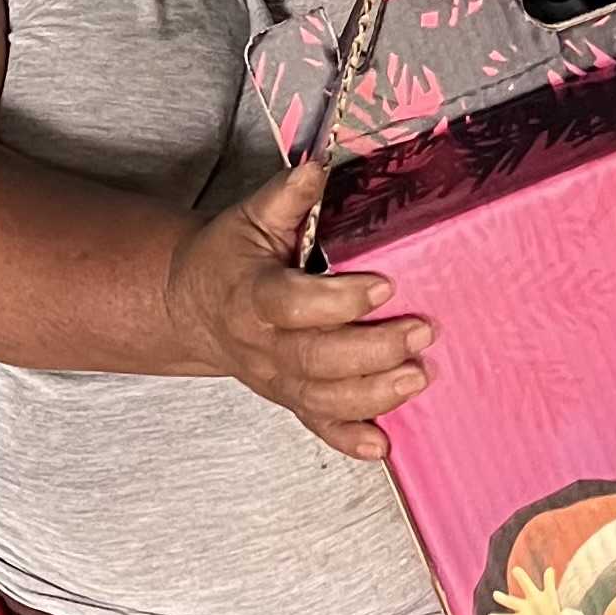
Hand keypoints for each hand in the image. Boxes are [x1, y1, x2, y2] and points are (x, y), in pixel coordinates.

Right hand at [163, 164, 431, 462]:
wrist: (194, 306)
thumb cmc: (228, 259)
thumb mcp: (249, 218)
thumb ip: (284, 197)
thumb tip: (316, 170)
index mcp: (251, 295)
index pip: (292, 304)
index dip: (339, 301)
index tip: (385, 285)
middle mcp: (262, 345)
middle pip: (316, 359)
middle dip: (373, 350)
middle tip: (422, 332)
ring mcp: (276, 378)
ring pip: (322, 398)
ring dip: (374, 395)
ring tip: (418, 378)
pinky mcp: (289, 398)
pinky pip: (318, 425)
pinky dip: (349, 439)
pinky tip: (381, 445)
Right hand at [489, 560, 574, 614]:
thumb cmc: (550, 609)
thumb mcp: (551, 596)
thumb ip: (549, 583)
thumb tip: (550, 569)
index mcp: (531, 597)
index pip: (526, 586)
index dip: (522, 578)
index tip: (516, 569)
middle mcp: (523, 607)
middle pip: (512, 602)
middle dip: (504, 599)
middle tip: (495, 594)